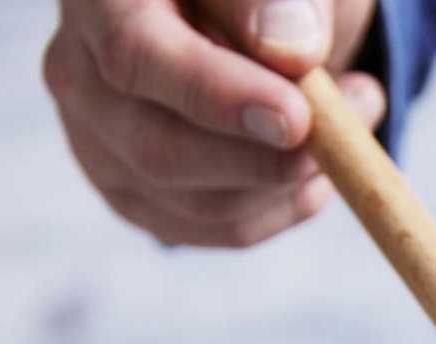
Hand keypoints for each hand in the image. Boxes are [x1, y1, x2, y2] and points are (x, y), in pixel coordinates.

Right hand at [43, 0, 381, 246]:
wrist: (253, 14)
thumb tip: (289, 51)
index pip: (136, 56)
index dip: (217, 96)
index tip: (296, 118)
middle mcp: (78, 72)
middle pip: (160, 150)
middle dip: (270, 158)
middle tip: (357, 115)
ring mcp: (101, 143)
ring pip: (200, 204)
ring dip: (297, 178)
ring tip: (352, 118)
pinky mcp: (141, 197)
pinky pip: (223, 229)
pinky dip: (290, 204)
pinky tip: (317, 161)